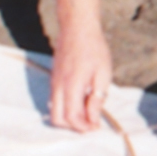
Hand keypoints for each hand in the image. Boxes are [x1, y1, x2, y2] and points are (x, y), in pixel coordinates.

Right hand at [47, 19, 114, 133]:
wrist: (77, 27)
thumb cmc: (93, 48)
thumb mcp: (103, 74)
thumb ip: (97, 99)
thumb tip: (93, 119)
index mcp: (72, 86)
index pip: (72, 118)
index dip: (84, 127)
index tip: (96, 126)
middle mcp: (58, 86)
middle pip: (57, 119)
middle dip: (73, 126)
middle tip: (90, 121)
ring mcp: (53, 82)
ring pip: (54, 110)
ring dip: (69, 116)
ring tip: (87, 110)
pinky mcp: (54, 78)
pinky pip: (55, 100)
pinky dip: (66, 106)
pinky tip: (81, 98)